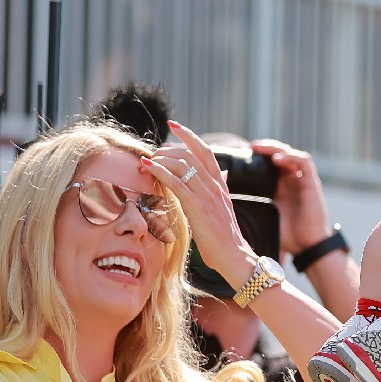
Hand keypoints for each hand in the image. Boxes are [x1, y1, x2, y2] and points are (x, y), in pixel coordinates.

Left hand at [144, 121, 253, 280]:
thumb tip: (224, 173)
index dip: (189, 135)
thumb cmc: (226, 238)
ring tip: (145, 162)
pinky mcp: (198, 207)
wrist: (235, 256)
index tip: (173, 125)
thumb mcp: (224, 208)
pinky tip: (147, 167)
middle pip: (190, 154)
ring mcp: (208, 195)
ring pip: (182, 164)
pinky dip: (160, 171)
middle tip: (151, 154)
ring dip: (160, 159)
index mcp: (221, 184)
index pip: (205, 151)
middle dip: (167, 148)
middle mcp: (215, 185)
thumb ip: (220, 189)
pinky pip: (177, 182)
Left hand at [249, 138, 331, 255]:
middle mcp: (291, 180)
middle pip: (279, 154)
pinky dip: (291, 157)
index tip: (242, 153)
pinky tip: (277, 159)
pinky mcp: (312, 182)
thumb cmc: (286, 235)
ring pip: (290, 154)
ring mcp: (302, 180)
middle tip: (250, 146)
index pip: (270, 164)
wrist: (306, 245)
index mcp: (280, 187)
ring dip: (276, 148)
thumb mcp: (263, 215)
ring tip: (261, 148)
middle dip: (265, 148)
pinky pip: (304, 161)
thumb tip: (225, 201)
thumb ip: (251, 205)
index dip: (258, 156)